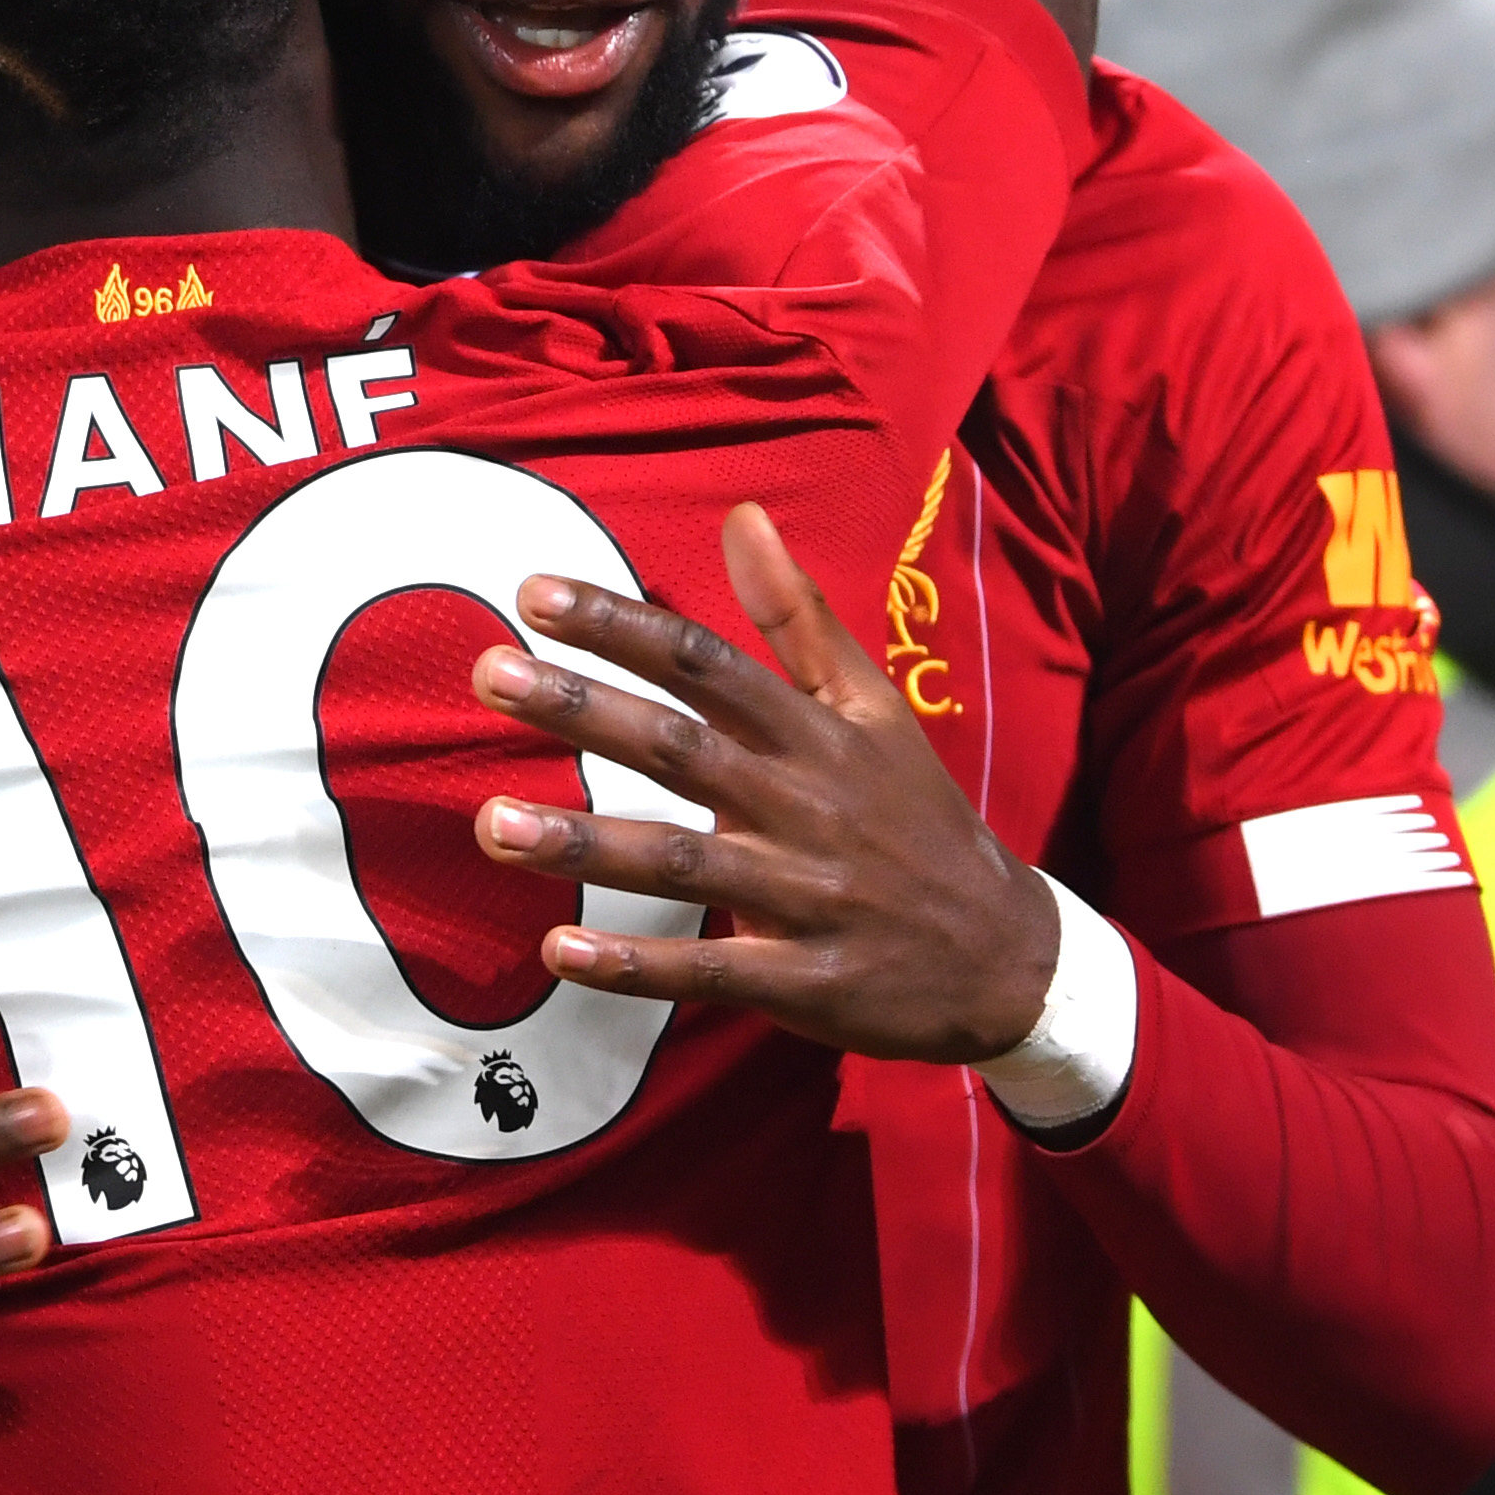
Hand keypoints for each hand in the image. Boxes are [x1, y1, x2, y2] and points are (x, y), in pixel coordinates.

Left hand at [467, 501, 1059, 1062]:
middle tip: (488, 673)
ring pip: (683, 860)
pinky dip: (635, 963)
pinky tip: (559, 951)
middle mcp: (806, 804)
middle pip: (682, 747)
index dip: (624, 627)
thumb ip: (798, 616)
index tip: (535, 593)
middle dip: (583, 709)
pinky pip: (710, 969)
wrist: (1006, 954)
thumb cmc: (916, 817)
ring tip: (491, 823)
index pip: (708, 664)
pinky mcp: (803, 980)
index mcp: (817, 732)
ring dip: (585, 843)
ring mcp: (806, 894)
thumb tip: (742, 514)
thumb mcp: (873, 707)